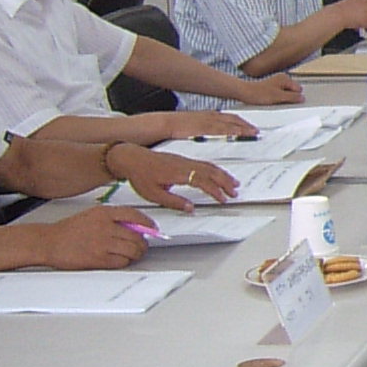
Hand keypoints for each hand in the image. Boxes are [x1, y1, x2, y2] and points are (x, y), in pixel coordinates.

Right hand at [42, 206, 150, 269]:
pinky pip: (122, 261)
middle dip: (143, 243)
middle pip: (137, 235)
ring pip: (133, 250)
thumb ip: (114, 217)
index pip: (135, 215)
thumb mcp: (92, 215)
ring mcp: (102, 243)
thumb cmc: (69, 230)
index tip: (153, 229)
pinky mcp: (98, 258)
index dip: (148, 223)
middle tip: (142, 246)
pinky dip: (125, 262)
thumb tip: (137, 225)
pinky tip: (120, 259)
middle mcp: (105, 226)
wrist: (49, 242)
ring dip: (137, 254)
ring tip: (133, 254)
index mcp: (104, 213)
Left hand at [115, 146, 238, 210]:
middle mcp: (184, 165)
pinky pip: (205, 163)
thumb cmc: (140, 174)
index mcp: (178, 173)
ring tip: (233, 183)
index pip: (203, 182)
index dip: (215, 191)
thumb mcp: (154, 194)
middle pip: (211, 172)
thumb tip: (190, 208)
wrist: (131, 158)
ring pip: (210, 166)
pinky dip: (216, 169)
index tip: (222, 199)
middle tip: (234, 192)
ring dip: (223, 175)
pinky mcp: (184, 159)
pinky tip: (218, 173)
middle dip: (225, 183)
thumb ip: (174, 202)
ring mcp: (185, 161)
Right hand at [161, 111, 258, 139]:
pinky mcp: (204, 127)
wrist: (163, 123)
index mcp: (208, 115)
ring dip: (243, 128)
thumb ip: (204, 130)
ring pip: (230, 123)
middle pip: (233, 119)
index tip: (250, 127)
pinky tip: (240, 134)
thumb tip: (210, 135)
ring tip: (254, 133)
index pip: (229, 117)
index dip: (241, 122)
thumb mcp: (193, 126)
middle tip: (257, 131)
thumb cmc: (176, 126)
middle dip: (246, 125)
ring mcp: (208, 121)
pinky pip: (222, 129)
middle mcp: (210, 116)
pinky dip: (232, 131)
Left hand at [238, 73, 303, 105]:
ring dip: (282, 99)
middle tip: (279, 101)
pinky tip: (270, 100)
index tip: (289, 102)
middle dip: (289, 97)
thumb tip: (302, 98)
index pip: (299, 90)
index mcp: (285, 78)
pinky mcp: (271, 87)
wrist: (244, 93)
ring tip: (273, 100)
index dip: (295, 97)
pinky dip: (277, 98)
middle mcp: (282, 78)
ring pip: (286, 93)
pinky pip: (280, 94)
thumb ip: (292, 97)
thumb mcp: (279, 97)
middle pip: (293, 91)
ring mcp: (276, 83)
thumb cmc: (258, 93)